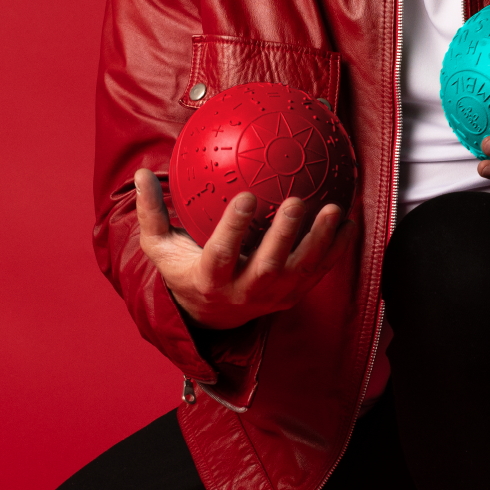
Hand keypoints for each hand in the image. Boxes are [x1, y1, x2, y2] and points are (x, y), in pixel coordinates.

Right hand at [133, 168, 354, 330]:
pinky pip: (319, 273)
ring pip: (301, 272)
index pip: (222, 256)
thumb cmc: (185, 270)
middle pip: (268, 267)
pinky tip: (349, 222)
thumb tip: (140, 173)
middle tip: (297, 200)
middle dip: (285, 236)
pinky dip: (336, 250)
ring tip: (334, 209)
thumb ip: (151, 213)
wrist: (211, 316)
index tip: (247, 196)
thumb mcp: (161, 247)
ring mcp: (273, 298)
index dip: (234, 228)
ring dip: (320, 241)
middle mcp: (244, 293)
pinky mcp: (294, 296)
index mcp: (211, 280)